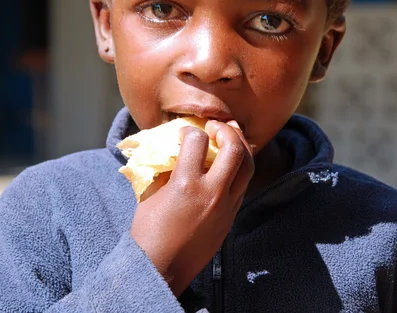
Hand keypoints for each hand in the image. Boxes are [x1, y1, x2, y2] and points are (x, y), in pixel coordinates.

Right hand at [130, 120, 254, 295]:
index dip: (190, 130)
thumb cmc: (148, 230)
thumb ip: (167, 169)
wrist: (161, 268)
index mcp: (186, 184)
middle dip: (227, 130)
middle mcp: (212, 192)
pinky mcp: (231, 217)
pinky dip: (238, 169)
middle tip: (215, 126)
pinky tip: (227, 166)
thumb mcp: (151, 194)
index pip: (197, 140)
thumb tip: (176, 151)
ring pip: (248, 167)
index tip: (184, 132)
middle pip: (235, 149)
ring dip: (241, 148)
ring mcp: (226, 206)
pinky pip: (243, 185)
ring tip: (229, 140)